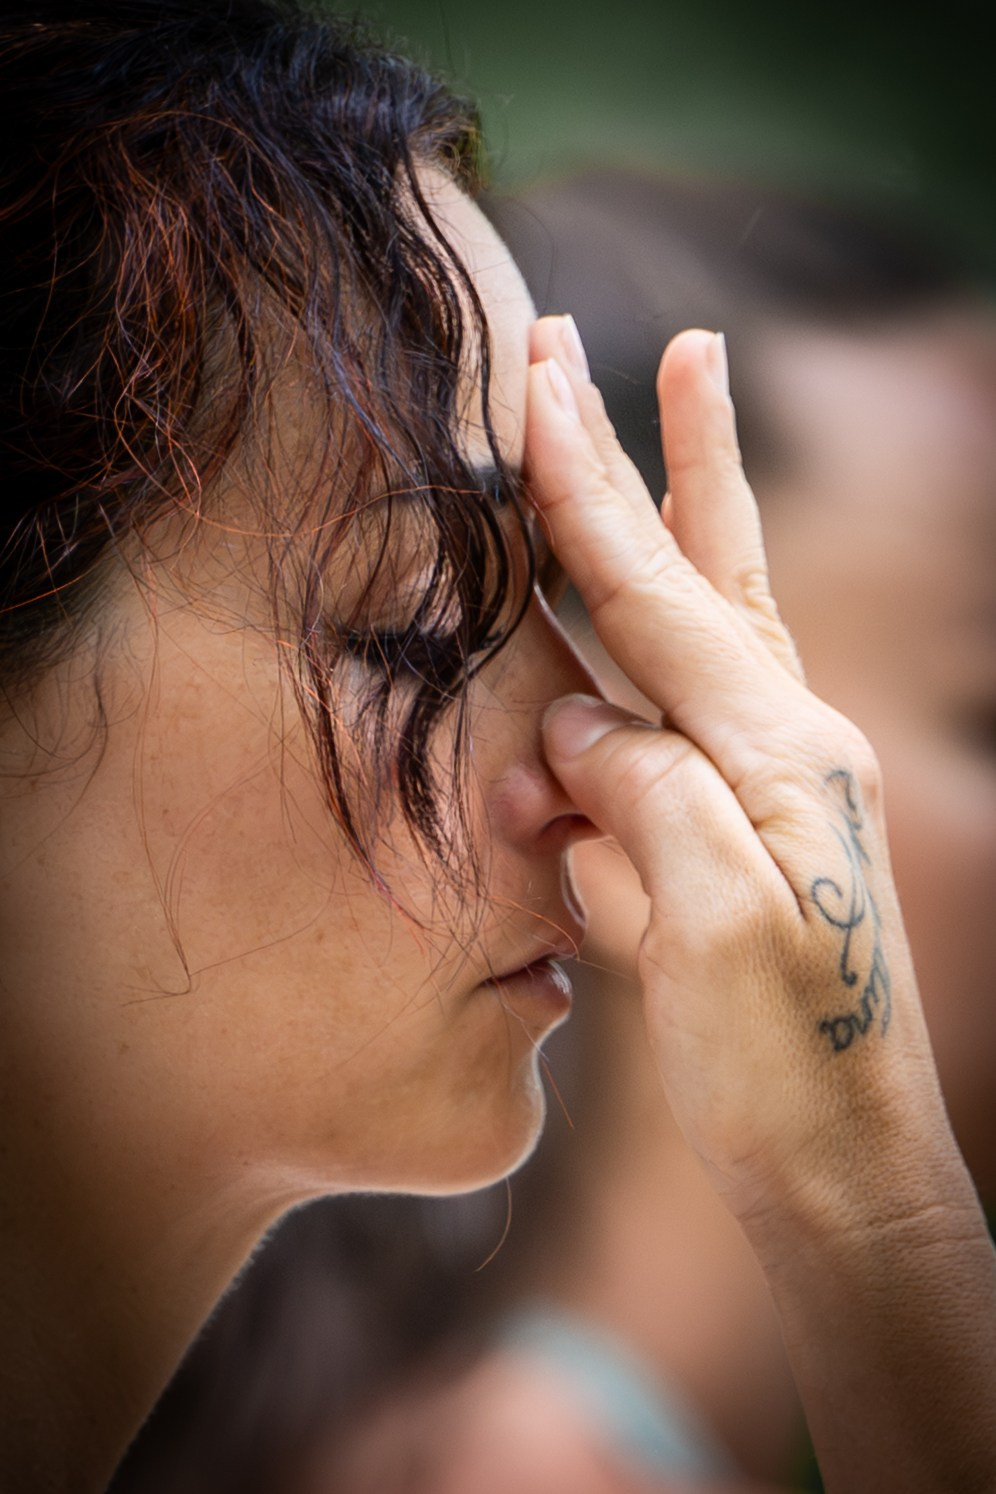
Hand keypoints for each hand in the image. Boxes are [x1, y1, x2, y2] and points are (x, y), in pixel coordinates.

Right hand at [525, 316, 943, 1221]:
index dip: (593, 494)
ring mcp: (765, 791)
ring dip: (641, 565)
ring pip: (688, 648)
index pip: (664, 598)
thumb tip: (582, 723)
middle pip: (712, 576)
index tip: (542, 387)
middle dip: (675, 461)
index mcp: (785, 753)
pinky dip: (610, 721)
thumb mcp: (716, 926)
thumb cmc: (784, 1065)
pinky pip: (656, 754)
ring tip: (612, 466)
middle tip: (668, 348)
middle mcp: (787, 748)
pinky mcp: (730, 839)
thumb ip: (649, 794)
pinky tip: (574, 719)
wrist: (837, 1169)